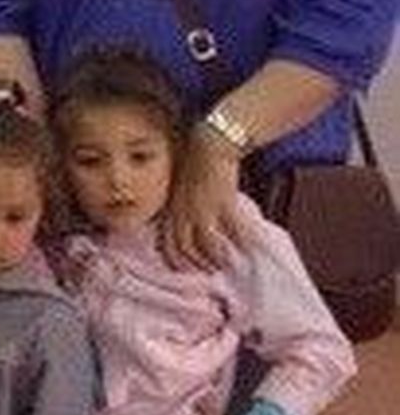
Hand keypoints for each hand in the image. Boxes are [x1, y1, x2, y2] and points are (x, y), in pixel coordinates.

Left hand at [161, 130, 244, 270]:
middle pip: (185, 248)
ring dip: (217, 258)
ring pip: (207, 244)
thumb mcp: (178, 190)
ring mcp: (203, 208)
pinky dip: (241, 241)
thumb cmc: (194, 165)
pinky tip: (247, 246)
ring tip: (226, 262)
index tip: (185, 270)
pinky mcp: (223, 202)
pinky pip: (233, 229)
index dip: (175, 260)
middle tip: (210, 270)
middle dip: (197, 264)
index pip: (167, 243)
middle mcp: (183, 212)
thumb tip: (188, 228)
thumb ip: (179, 208)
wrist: (208, 143)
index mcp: (171, 209)